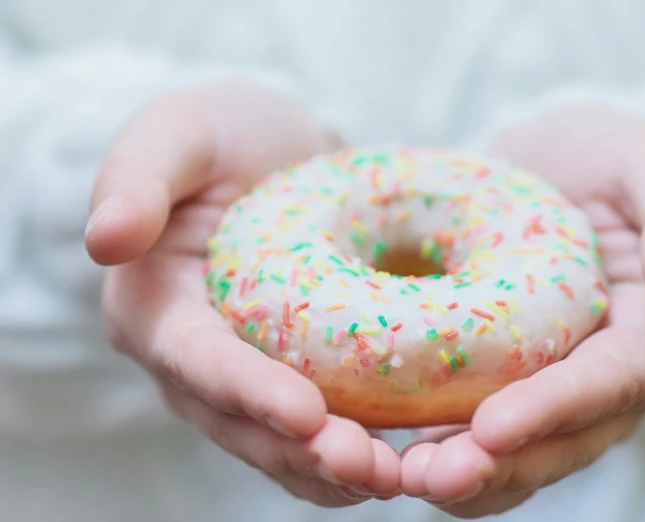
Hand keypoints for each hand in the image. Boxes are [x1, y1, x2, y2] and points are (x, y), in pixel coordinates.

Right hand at [85, 82, 399, 505]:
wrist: (278, 150)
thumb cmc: (226, 134)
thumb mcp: (180, 131)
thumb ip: (137, 176)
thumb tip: (106, 239)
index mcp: (154, 305)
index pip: (197, 359)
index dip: (248, 390)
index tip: (307, 412)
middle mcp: (191, 358)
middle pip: (240, 422)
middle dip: (302, 451)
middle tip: (371, 466)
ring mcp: (239, 377)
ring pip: (278, 443)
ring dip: (332, 470)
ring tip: (396, 477)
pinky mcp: (286, 379)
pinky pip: (311, 435)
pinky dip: (348, 457)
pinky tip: (402, 466)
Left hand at [400, 103, 644, 517]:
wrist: (544, 163)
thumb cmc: (603, 156)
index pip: (612, 383)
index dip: (556, 409)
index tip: (493, 426)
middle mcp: (610, 378)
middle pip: (564, 440)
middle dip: (501, 465)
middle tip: (433, 476)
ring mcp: (558, 388)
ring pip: (522, 453)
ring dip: (468, 476)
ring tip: (406, 478)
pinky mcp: (509, 383)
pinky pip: (483, 433)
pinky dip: (444, 449)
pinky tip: (397, 456)